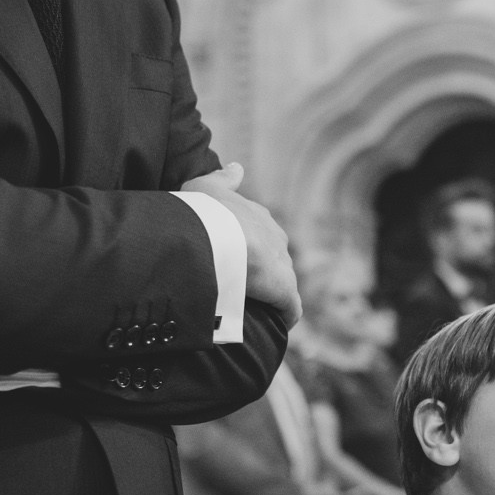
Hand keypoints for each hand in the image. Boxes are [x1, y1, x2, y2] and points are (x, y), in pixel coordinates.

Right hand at [179, 163, 299, 327]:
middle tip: (239, 289)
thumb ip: (222, 178)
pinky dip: (286, 316)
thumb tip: (237, 168)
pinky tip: (277, 326)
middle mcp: (275, 238)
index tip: (234, 259)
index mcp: (257, 217)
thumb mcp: (204, 186)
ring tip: (253, 312)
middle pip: (274, 258)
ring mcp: (282, 264)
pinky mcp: (285, 290)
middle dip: (262, 272)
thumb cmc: (203, 212)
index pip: (259, 232)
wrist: (214, 235)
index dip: (249, 246)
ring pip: (283, 282)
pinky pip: (291, 307)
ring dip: (272, 297)